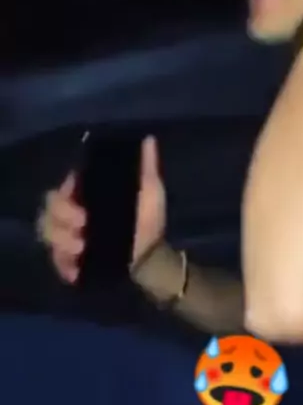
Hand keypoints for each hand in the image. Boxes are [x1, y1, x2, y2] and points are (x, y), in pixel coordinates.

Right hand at [37, 136, 165, 282]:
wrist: (152, 254)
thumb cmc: (147, 218)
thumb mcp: (150, 191)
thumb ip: (146, 167)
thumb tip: (149, 139)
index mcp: (85, 195)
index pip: (62, 189)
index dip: (64, 193)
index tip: (79, 201)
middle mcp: (71, 215)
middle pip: (49, 211)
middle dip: (62, 217)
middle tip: (83, 224)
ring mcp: (68, 238)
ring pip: (47, 234)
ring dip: (61, 240)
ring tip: (82, 247)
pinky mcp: (70, 262)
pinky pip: (56, 261)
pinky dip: (63, 263)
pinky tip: (76, 265)